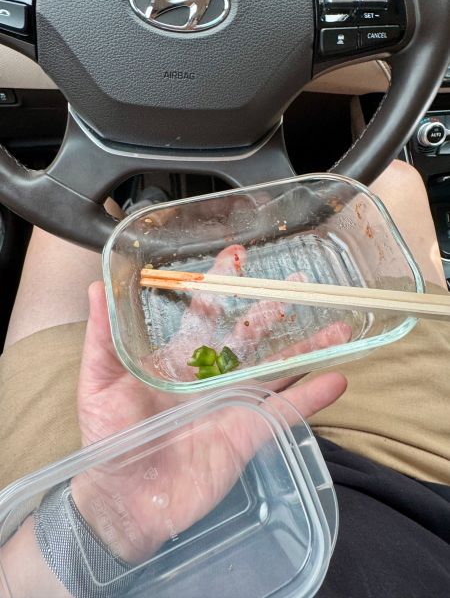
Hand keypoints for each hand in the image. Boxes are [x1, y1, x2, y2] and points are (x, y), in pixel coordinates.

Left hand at [73, 246, 349, 562]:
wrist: (125, 502)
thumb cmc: (108, 441)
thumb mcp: (99, 385)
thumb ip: (102, 339)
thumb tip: (97, 287)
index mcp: (180, 360)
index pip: (206, 313)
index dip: (221, 284)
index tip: (237, 256)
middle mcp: (212, 376)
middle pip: (250, 336)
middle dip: (273, 310)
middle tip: (298, 283)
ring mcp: (234, 403)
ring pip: (277, 369)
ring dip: (307, 348)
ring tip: (338, 328)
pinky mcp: (249, 432)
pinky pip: (286, 411)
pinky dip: (312, 396)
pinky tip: (337, 379)